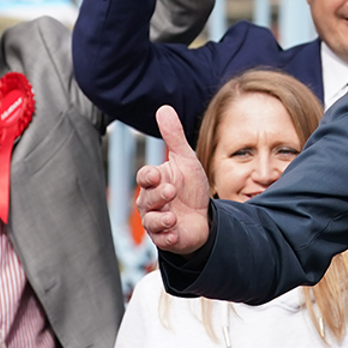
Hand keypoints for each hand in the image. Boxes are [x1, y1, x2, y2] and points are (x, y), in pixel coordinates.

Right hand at [136, 105, 210, 255]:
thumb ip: (174, 137)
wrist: (202, 217)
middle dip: (158, 196)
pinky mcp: (164, 237)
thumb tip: (164, 108)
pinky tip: (175, 233)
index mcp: (154, 181)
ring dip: (161, 219)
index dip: (149, 176)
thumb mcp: (185, 160)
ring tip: (174, 217)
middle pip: (146, 199)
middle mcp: (150, 201)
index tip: (157, 174)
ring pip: (150, 220)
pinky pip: (160, 239)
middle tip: (171, 192)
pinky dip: (167, 237)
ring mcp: (155, 220)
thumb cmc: (190, 187)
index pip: (145, 176)